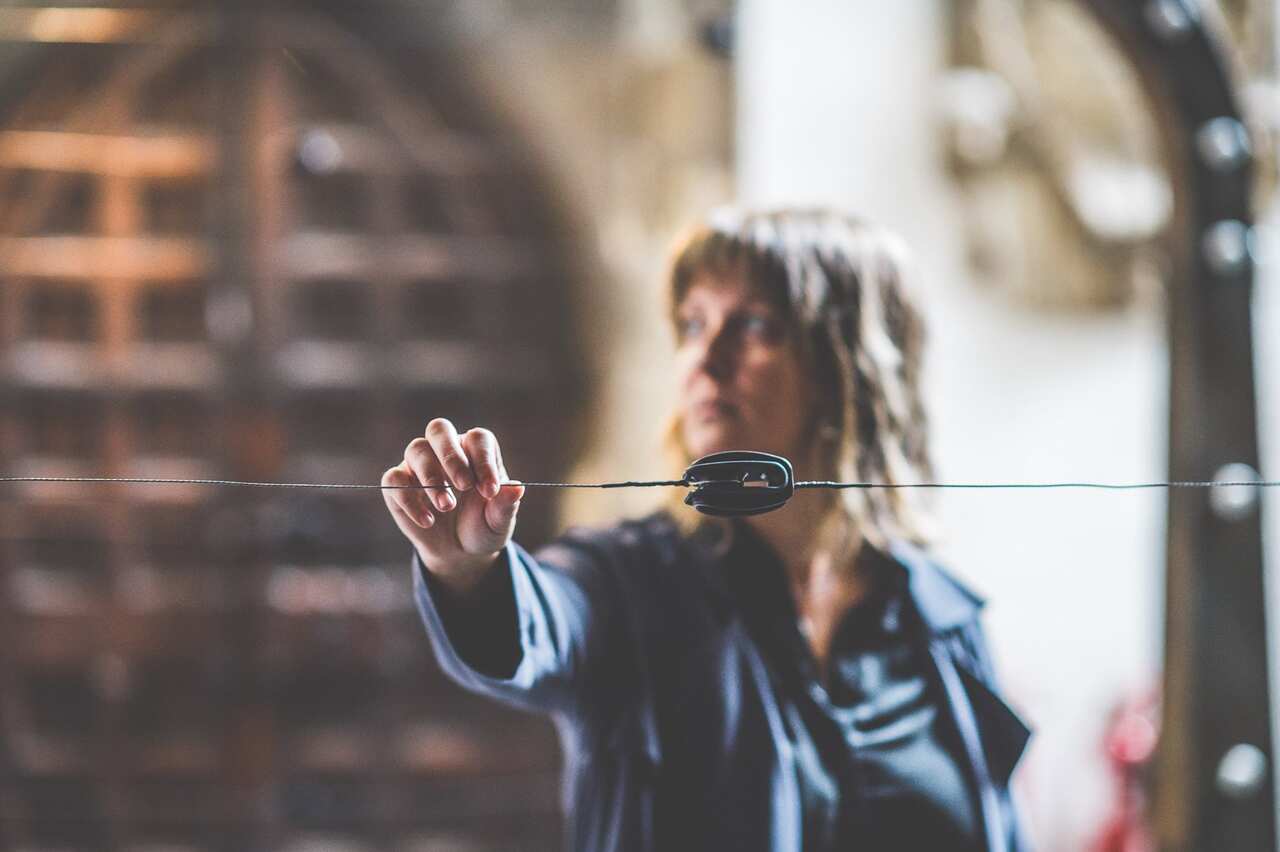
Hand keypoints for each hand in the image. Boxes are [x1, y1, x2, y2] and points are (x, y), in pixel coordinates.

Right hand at [382, 418, 524, 591]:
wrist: (461, 553)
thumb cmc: (484, 527)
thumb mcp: (499, 520)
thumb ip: (506, 504)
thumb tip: (518, 487)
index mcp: (475, 452)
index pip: (477, 439)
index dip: (483, 460)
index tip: (490, 490)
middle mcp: (446, 451)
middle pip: (439, 429)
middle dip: (451, 456)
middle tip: (464, 486)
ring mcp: (419, 466)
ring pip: (416, 450)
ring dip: (432, 478)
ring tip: (447, 506)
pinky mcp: (398, 486)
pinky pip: (394, 480)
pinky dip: (409, 499)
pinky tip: (428, 521)